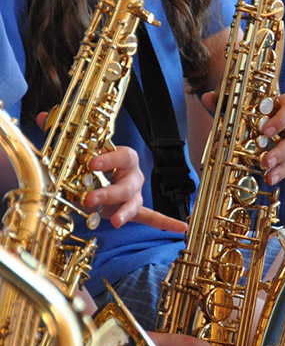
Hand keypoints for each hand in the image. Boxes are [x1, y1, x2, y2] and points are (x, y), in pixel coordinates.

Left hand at [36, 112, 186, 232]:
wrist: (105, 173)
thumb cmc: (94, 161)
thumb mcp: (79, 148)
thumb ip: (64, 134)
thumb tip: (41, 117)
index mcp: (123, 157)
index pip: (121, 156)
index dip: (108, 159)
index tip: (92, 164)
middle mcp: (133, 174)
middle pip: (127, 184)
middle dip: (109, 192)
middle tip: (90, 199)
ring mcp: (135, 193)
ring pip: (134, 202)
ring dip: (124, 211)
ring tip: (114, 222)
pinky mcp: (134, 208)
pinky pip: (151, 216)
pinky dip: (166, 222)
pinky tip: (182, 228)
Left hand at [200, 91, 284, 184]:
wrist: (276, 123)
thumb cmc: (261, 113)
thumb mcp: (244, 107)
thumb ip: (225, 102)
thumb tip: (207, 98)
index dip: (280, 120)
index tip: (265, 132)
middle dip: (282, 151)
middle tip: (264, 162)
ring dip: (284, 167)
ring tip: (268, 176)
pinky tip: (274, 177)